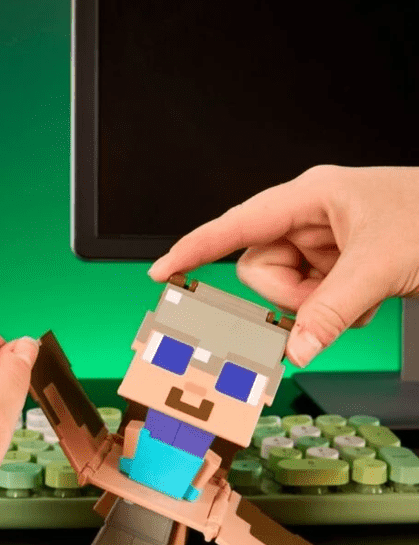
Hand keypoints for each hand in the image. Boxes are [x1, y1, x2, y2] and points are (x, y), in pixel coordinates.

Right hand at [149, 165, 418, 366]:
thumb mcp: (382, 266)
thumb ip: (330, 310)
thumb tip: (294, 349)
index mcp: (312, 194)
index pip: (237, 224)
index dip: (195, 248)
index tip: (162, 272)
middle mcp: (313, 213)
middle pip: (262, 266)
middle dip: (290, 295)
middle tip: (326, 307)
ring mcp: (328, 239)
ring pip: (288, 287)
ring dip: (318, 304)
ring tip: (361, 299)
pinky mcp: (344, 262)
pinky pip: (315, 296)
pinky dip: (337, 308)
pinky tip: (369, 300)